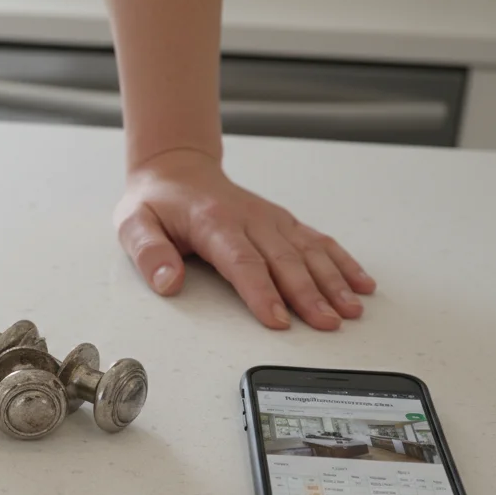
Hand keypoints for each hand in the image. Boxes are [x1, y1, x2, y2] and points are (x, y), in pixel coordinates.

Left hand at [115, 149, 374, 330]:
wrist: (176, 170)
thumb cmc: (156, 202)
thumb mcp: (134, 224)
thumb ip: (148, 253)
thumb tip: (167, 282)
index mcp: (213, 221)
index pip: (242, 262)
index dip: (262, 292)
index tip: (278, 319)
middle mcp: (249, 218)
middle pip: (284, 261)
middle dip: (308, 295)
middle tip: (327, 324)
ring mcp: (270, 220)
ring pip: (308, 252)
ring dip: (332, 282)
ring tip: (351, 310)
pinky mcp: (283, 223)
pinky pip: (318, 241)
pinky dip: (343, 262)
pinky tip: (362, 283)